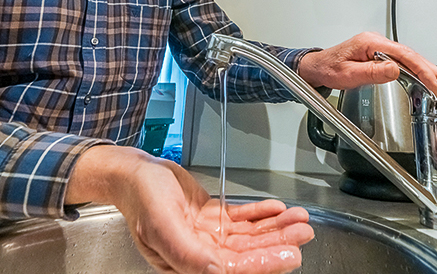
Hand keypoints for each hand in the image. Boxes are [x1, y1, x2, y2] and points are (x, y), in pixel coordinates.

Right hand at [66, 146, 312, 273]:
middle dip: (277, 244)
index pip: (233, 268)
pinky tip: (277, 209)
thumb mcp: (160, 224)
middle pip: (246, 253)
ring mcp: (206, 235)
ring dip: (274, 228)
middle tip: (303, 234)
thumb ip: (186, 252)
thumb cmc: (140, 196)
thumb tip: (215, 272)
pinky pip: (241, 219)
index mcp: (185, 261)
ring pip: (248, 236)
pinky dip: (260, 214)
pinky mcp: (210, 217)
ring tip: (299, 219)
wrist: (132, 172)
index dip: (263, 263)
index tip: (290, 255)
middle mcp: (199, 252)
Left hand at [297, 31, 436, 94]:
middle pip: (414, 56)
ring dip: (432, 72)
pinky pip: (406, 64)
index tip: (435, 84)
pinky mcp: (381, 57)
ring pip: (413, 60)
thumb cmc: (328, 68)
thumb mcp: (346, 74)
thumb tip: (395, 70)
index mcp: (372, 43)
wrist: (315, 68)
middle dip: (436, 72)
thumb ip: (371, 72)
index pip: (404, 55)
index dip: (423, 70)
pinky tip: (430, 81)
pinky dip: (421, 72)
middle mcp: (379, 43)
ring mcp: (381, 49)